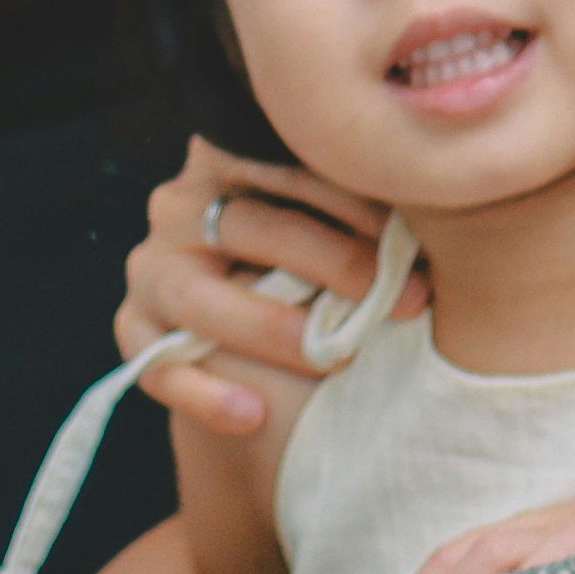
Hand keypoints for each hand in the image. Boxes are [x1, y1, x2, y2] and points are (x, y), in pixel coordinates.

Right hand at [117, 142, 402, 435]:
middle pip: (253, 227)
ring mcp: (151, 268)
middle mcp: (179, 205)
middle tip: (408, 300)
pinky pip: (157, 363)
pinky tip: (253, 415)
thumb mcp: (333, 228)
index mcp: (229, 158)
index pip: (286, 161)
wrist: (259, 350)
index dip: (352, 195)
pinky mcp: (134, 328)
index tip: (411, 232)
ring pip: (202, 299)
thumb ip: (362, 212)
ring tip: (335, 358)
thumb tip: (440, 210)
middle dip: (337, 264)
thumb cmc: (317, 268)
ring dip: (273, 330)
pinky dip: (203, 393)